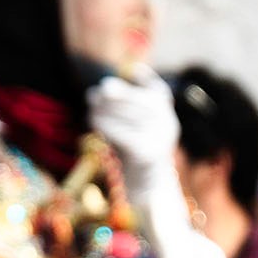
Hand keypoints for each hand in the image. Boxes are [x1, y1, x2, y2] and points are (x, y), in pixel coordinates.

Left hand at [86, 69, 179, 196]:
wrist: (146, 182)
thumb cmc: (133, 145)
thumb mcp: (133, 121)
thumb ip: (124, 103)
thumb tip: (104, 87)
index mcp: (166, 113)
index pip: (157, 90)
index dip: (142, 80)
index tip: (125, 74)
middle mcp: (167, 122)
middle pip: (134, 100)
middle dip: (109, 96)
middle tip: (90, 97)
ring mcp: (159, 138)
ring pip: (124, 116)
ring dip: (102, 112)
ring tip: (90, 114)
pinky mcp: (147, 153)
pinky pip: (120, 133)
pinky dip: (104, 127)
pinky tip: (93, 125)